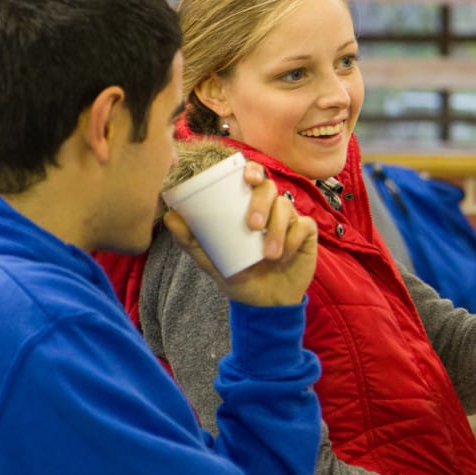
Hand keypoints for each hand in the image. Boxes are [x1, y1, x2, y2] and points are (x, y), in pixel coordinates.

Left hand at [162, 161, 317, 306]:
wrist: (264, 304)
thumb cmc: (238, 276)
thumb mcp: (211, 260)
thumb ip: (191, 241)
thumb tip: (169, 218)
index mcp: (248, 206)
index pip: (252, 178)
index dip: (252, 170)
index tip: (247, 177)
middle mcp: (270, 208)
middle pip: (269, 189)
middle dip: (261, 204)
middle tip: (252, 227)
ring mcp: (290, 220)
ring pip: (287, 208)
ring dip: (277, 230)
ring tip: (269, 255)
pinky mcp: (307, 234)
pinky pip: (303, 227)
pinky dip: (294, 240)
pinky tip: (286, 256)